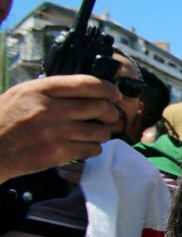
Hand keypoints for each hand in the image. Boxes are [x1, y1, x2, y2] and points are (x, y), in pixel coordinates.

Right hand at [0, 75, 119, 183]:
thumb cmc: (5, 119)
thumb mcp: (22, 94)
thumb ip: (50, 89)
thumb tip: (83, 88)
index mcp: (41, 90)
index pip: (86, 83)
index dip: (108, 88)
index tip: (115, 94)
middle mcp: (50, 109)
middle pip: (99, 107)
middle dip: (111, 112)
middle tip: (110, 116)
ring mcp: (56, 132)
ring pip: (100, 131)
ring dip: (104, 133)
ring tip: (98, 133)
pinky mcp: (58, 153)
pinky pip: (92, 149)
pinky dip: (94, 148)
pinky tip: (86, 146)